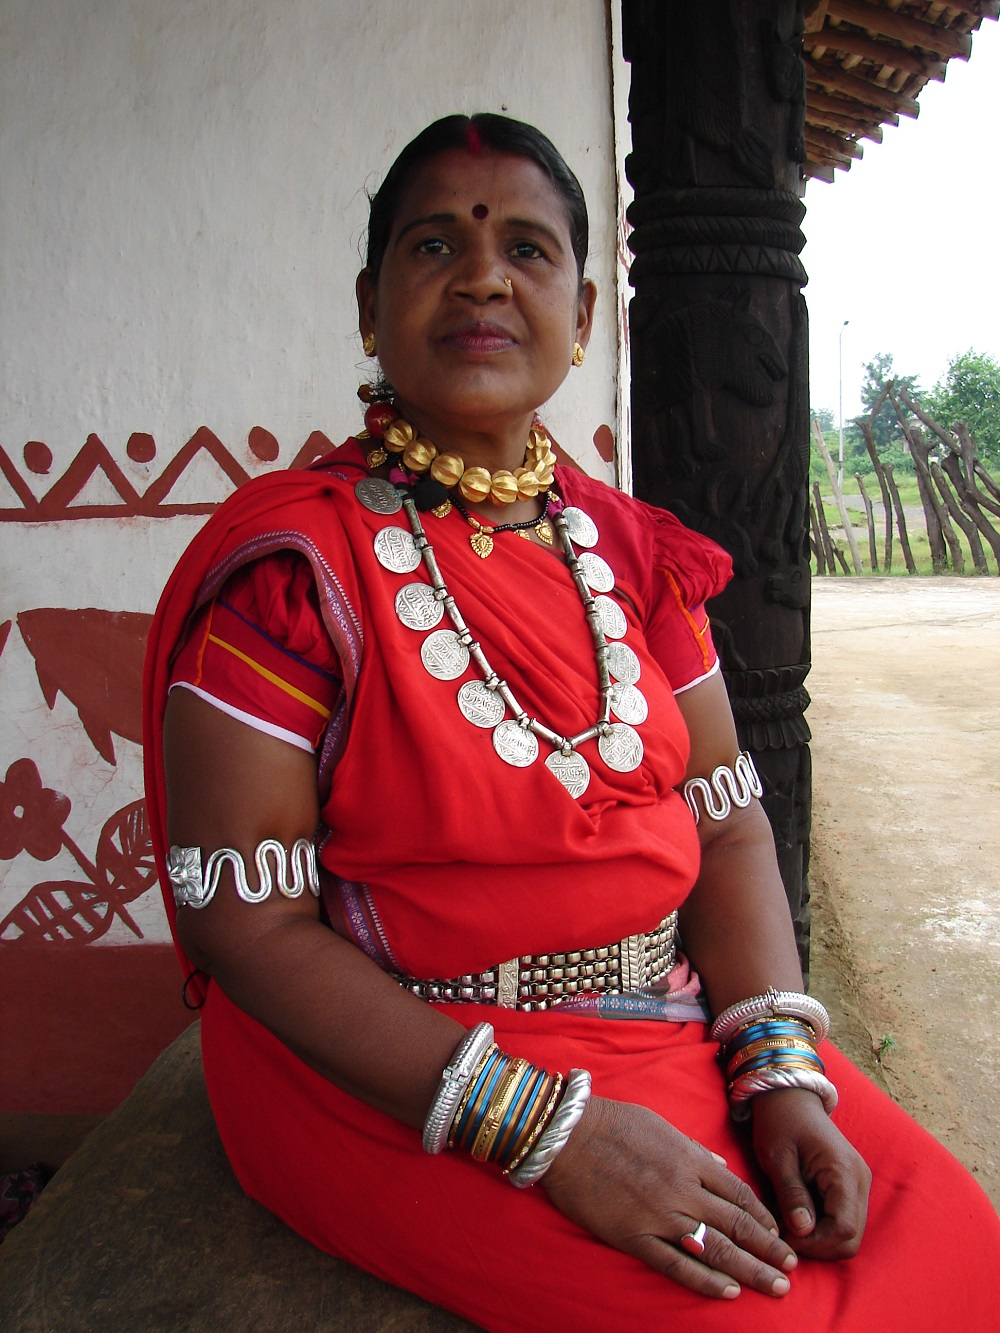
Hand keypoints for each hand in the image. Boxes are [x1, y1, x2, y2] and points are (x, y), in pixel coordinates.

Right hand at [541, 1096, 797, 1299]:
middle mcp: (682, 1189)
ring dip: (750, 1269)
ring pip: (716, 1247)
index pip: (738, 1194)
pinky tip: (728, 1291)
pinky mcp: (634, 1236)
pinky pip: (676, 1263)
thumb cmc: (611, 1123)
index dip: (763, 1217)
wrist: (566, 1135)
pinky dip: (705, 1279)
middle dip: (769, 1248)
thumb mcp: (660, 1125)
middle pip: (737, 1224)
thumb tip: (721, 1168)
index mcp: (689, 1159)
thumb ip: (694, 1150)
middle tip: (793, 1270)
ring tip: (776, 1286)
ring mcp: (660, 1215)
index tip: (781, 1234)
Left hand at [751, 1088, 870, 1258]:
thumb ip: (792, 1194)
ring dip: (820, 1238)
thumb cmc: (780, 1121)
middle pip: (851, 1238)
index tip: (787, 1237)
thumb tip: (803, 1231)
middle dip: (819, 1246)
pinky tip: (798, 1215)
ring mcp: (858, 1184)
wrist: (789, 1098)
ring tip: (789, 1224)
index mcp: (843, 1171)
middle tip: (787, 1236)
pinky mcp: (851, 1186)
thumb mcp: (777, 1157)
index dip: (816, 1243)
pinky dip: (823, 1227)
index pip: (843, 1228)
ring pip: (849, 1233)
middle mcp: (859, 1180)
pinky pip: (844, 1219)